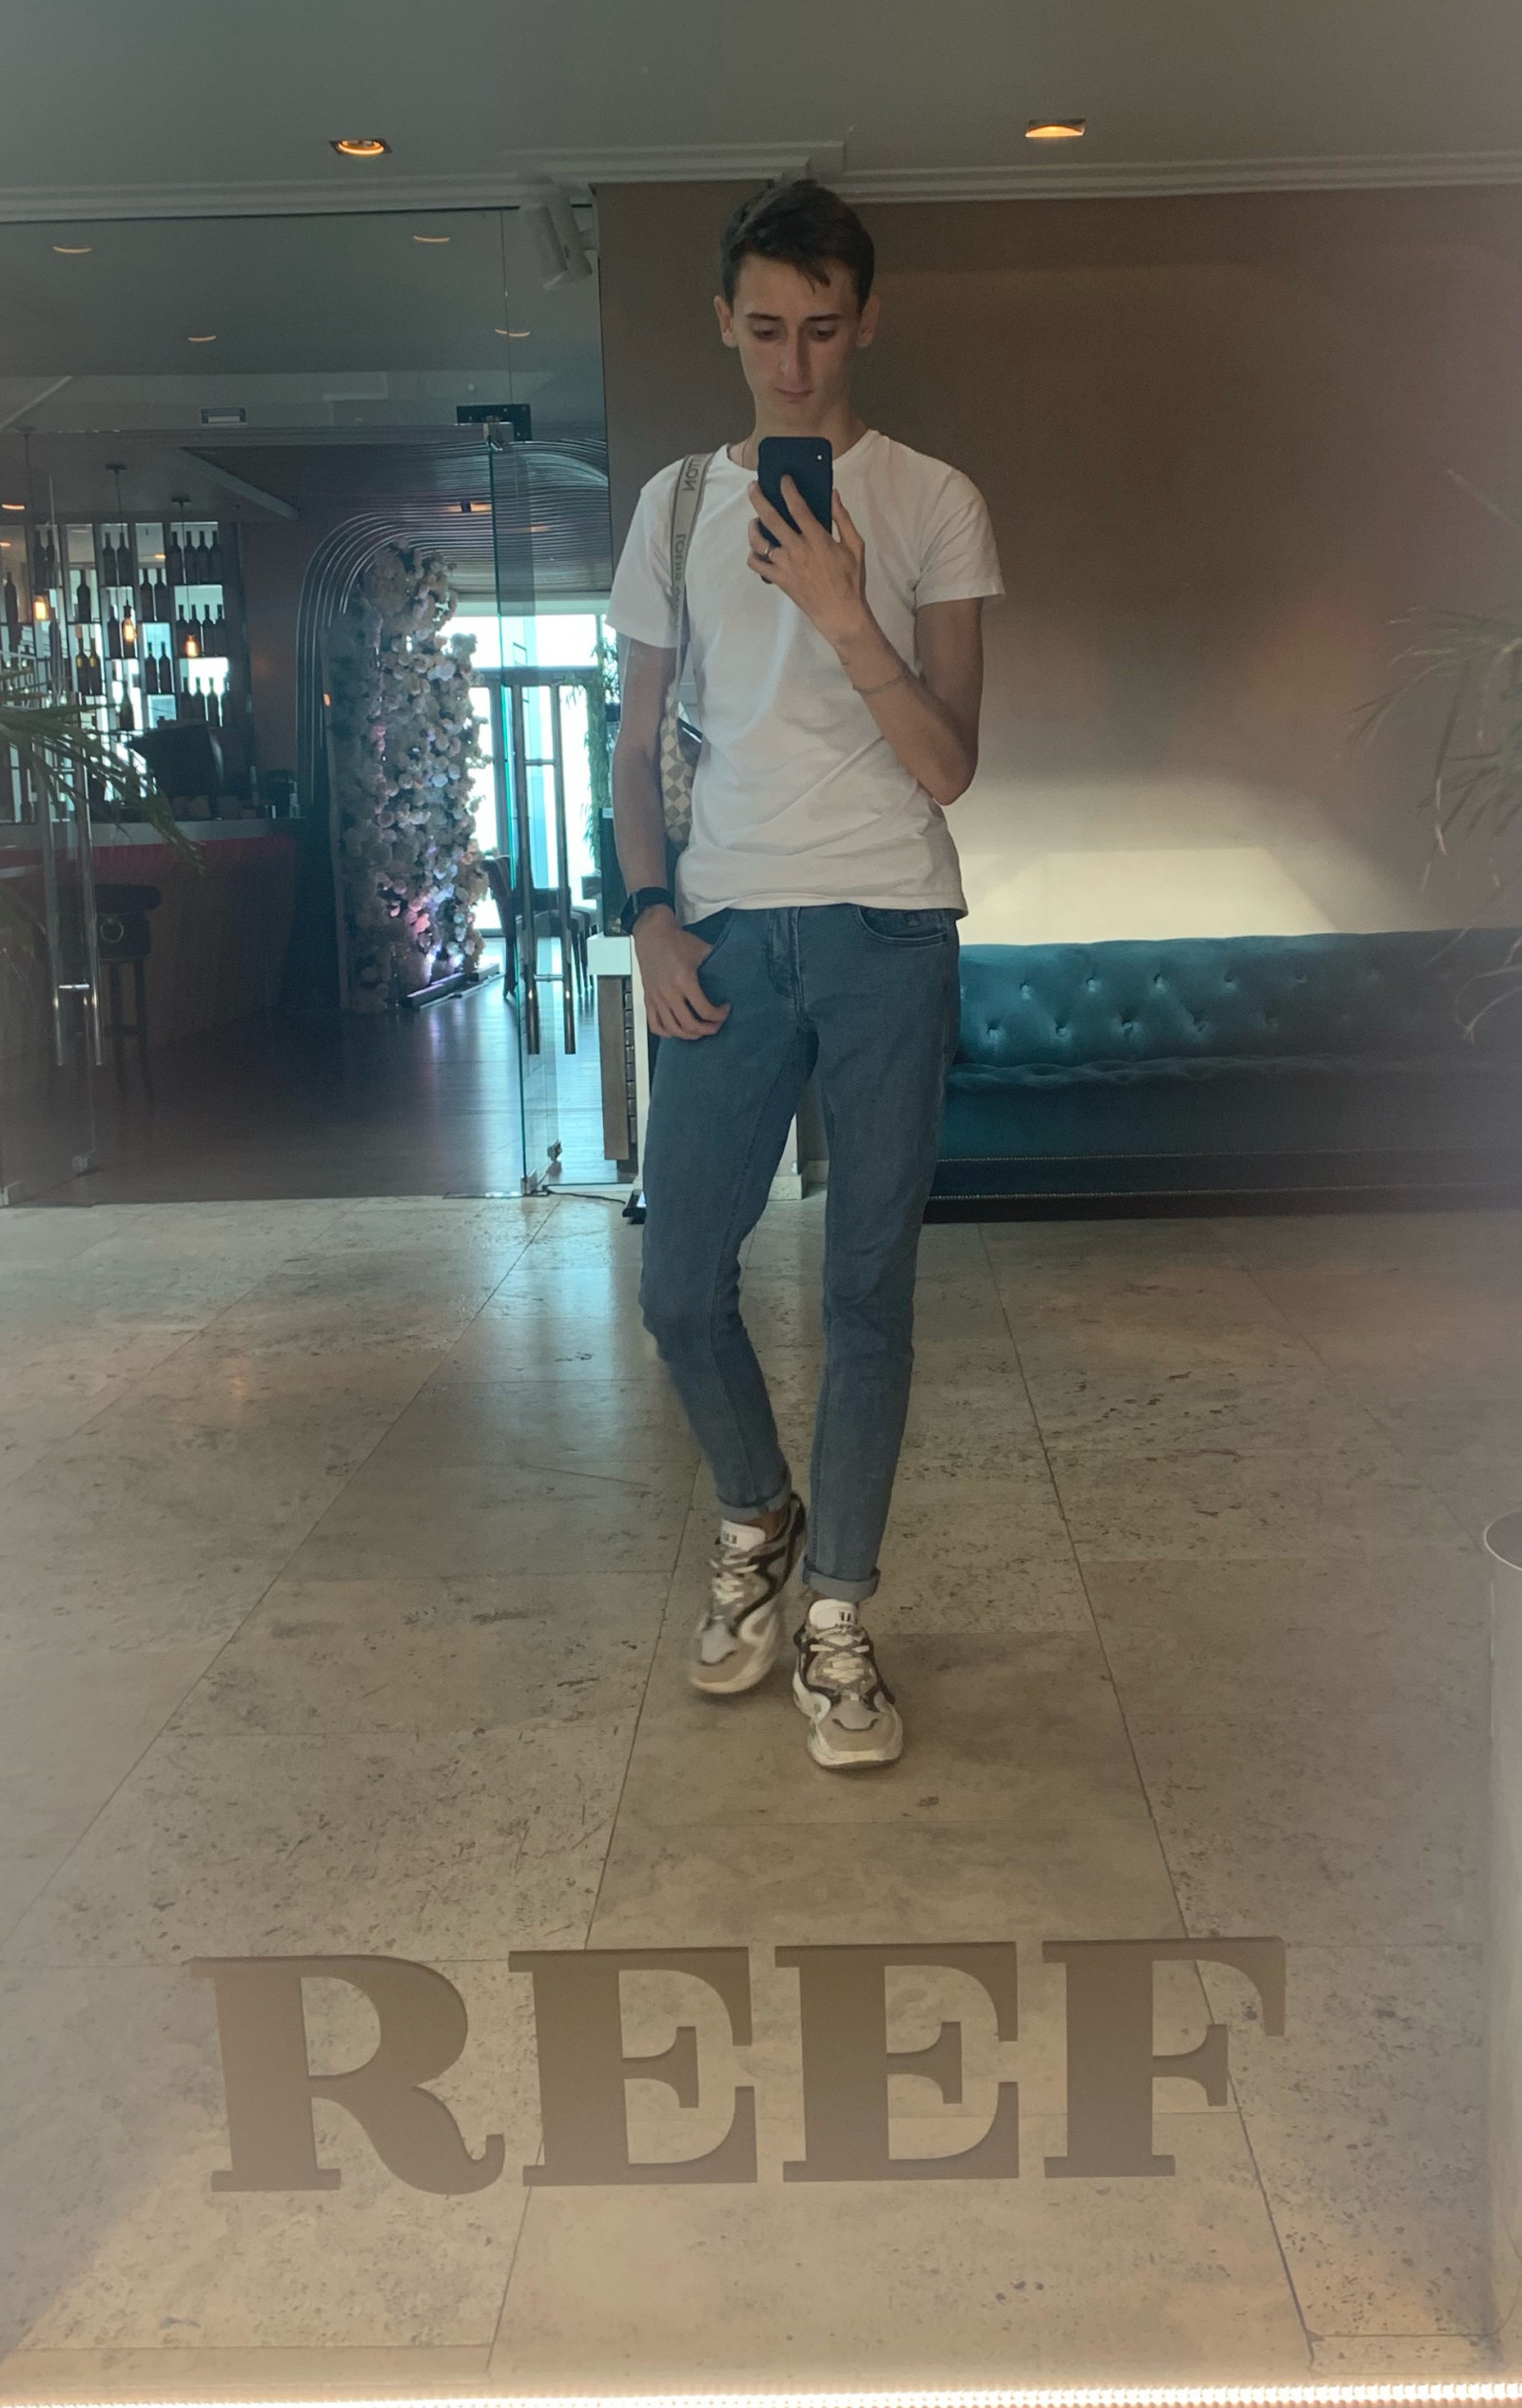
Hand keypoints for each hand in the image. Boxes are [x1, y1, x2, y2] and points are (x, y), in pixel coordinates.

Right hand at [634, 907, 729, 1040]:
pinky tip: (677, 1030)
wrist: (652, 933)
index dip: (719, 1015)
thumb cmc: (676, 941)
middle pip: (690, 1025)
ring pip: (673, 1029)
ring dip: (689, 1035)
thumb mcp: (702, 949)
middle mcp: (669, 992)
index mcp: (684, 980)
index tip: (724, 1010)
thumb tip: (735, 970)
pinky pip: (655, 1025)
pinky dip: (667, 1033)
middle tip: (716, 1025)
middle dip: (707, 1029)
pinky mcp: (648, 999)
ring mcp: (656, 998)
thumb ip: (718, 961)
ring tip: (700, 1030)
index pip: (704, 1010)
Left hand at [746, 477, 872, 653]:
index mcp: (817, 540)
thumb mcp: (855, 546)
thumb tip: (833, 494)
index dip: (788, 489)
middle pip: (770, 518)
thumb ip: (843, 518)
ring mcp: (785, 566)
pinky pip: (756, 564)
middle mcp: (797, 550)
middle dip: (759, 498)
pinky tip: (759, 548)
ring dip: (753, 526)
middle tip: (754, 487)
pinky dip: (753, 554)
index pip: (798, 507)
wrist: (840, 613)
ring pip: (758, 541)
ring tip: (756, 520)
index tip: (784, 479)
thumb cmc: (850, 580)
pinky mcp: (778, 579)